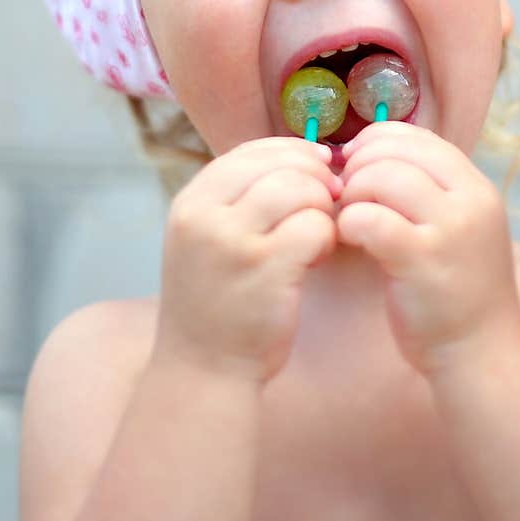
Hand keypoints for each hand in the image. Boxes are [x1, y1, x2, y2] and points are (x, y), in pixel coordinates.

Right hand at [152, 138, 339, 384]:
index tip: (318, 167)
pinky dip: (327, 238)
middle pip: (280, 163)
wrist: (203, 371)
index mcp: (191, 201)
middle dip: (315, 178)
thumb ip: (241, 196)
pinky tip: (316, 259)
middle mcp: (204, 215)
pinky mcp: (265, 270)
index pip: (251, 149)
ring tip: (317, 235)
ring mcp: (232, 242)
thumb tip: (308, 155)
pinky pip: (316, 226)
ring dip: (322, 208)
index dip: (293, 152)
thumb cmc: (218, 300)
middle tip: (328, 202)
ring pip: (301, 188)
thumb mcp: (208, 237)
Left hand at [336, 122, 519, 377]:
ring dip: (352, 192)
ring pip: (383, 177)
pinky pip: (371, 218)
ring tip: (349, 217)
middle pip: (398, 150)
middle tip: (346, 192)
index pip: (420, 137)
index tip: (356, 161)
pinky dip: (350, 221)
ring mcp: (449, 230)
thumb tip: (370, 153)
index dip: (378, 140)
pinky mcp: (422, 261)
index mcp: (477, 187)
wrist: (482, 353)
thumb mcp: (458, 226)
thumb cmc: (457, 289)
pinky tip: (349, 237)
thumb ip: (428, 190)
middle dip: (360, 164)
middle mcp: (470, 200)